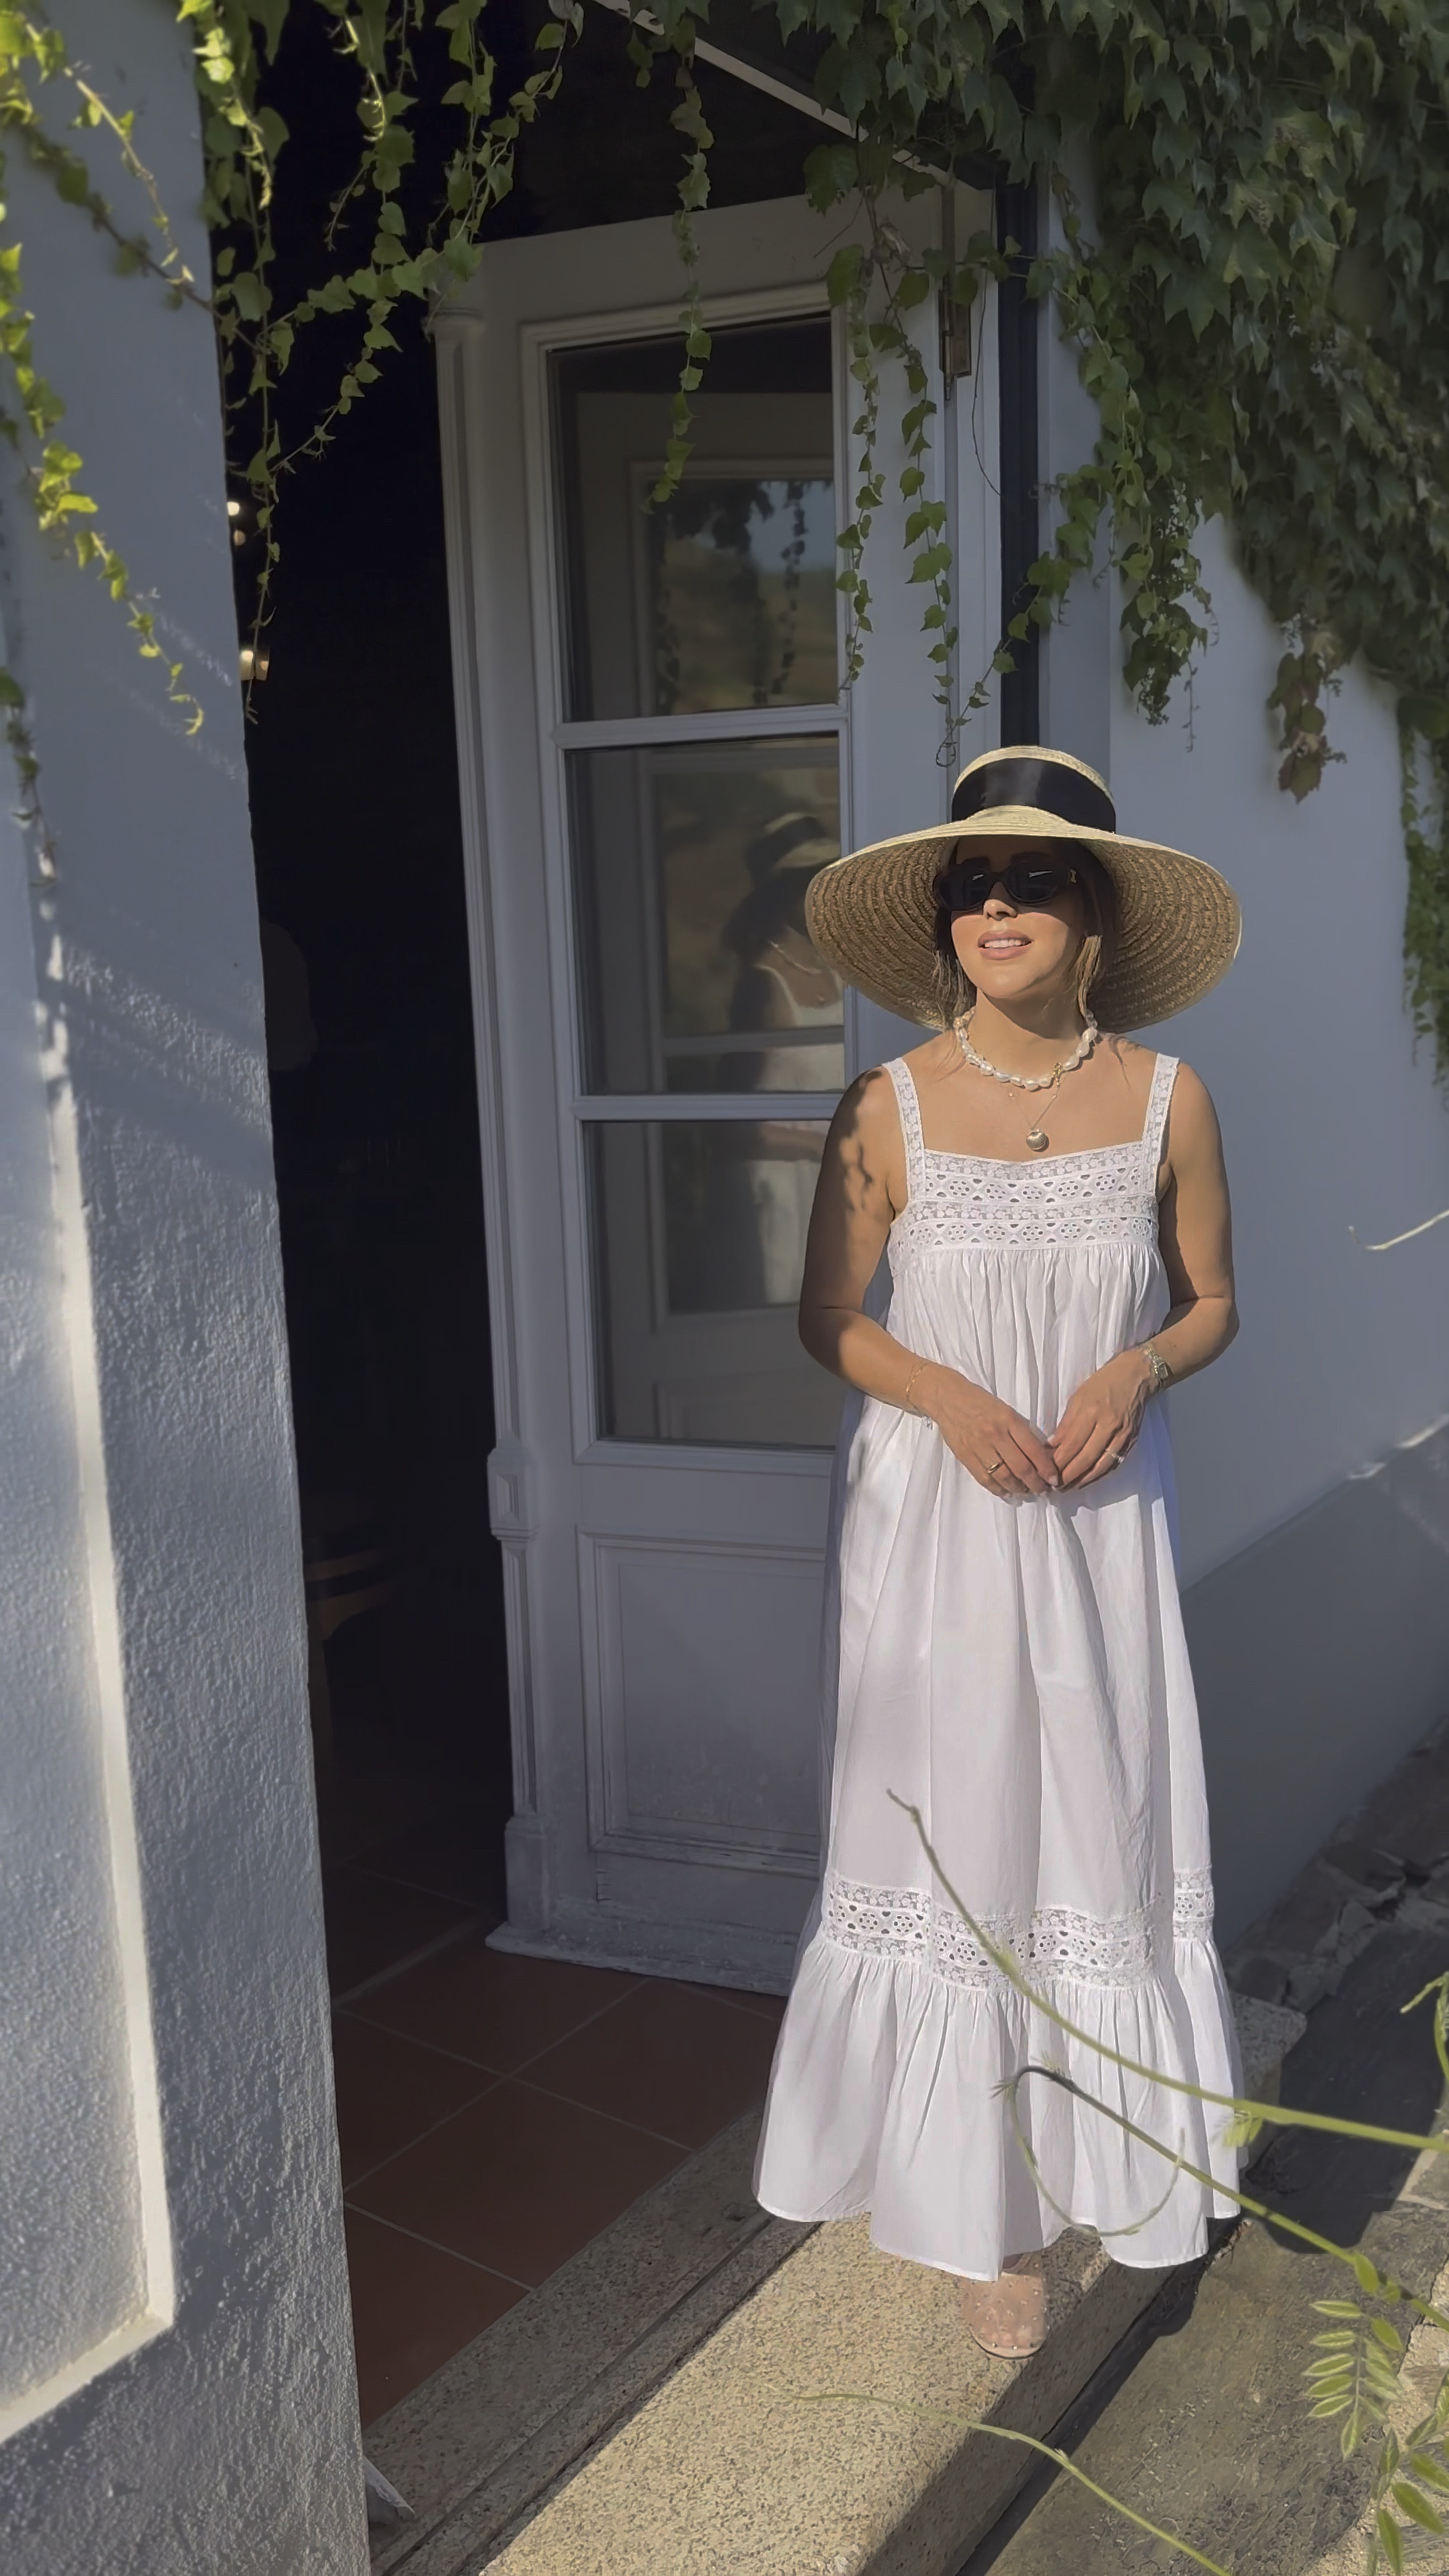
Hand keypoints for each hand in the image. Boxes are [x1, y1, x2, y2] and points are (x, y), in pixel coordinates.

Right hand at [913, 1364, 1060, 1498]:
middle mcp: (995, 1435)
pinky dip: (999, 1489)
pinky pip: (985, 1479)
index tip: (1054, 1479)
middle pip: (1021, 1468)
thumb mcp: (1006, 1411)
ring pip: (1004, 1477)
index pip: (1033, 1450)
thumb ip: (1021, 1432)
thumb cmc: (981, 1402)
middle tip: (1043, 1491)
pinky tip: (1007, 1492)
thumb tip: (1040, 1456)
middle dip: (1036, 1484)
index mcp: (1009, 1420)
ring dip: (1019, 1489)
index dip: (1046, 1469)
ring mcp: (979, 1447)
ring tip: (1027, 1492)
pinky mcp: (966, 1456)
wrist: (948, 1398)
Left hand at [1050, 1351, 1152, 1487]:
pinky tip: (1086, 1480)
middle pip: (1085, 1458)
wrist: (1136, 1376)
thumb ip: (1066, 1423)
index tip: (1043, 1470)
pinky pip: (1113, 1463)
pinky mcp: (1131, 1441)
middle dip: (1067, 1475)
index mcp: (1092, 1411)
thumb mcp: (1078, 1397)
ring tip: (1066, 1488)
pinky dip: (1098, 1475)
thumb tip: (1052, 1446)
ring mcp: (1122, 1435)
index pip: (1071, 1443)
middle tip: (1052, 1486)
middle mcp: (1109, 1425)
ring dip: (1082, 1480)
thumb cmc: (1103, 1383)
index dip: (1057, 1460)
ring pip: (1100, 1465)